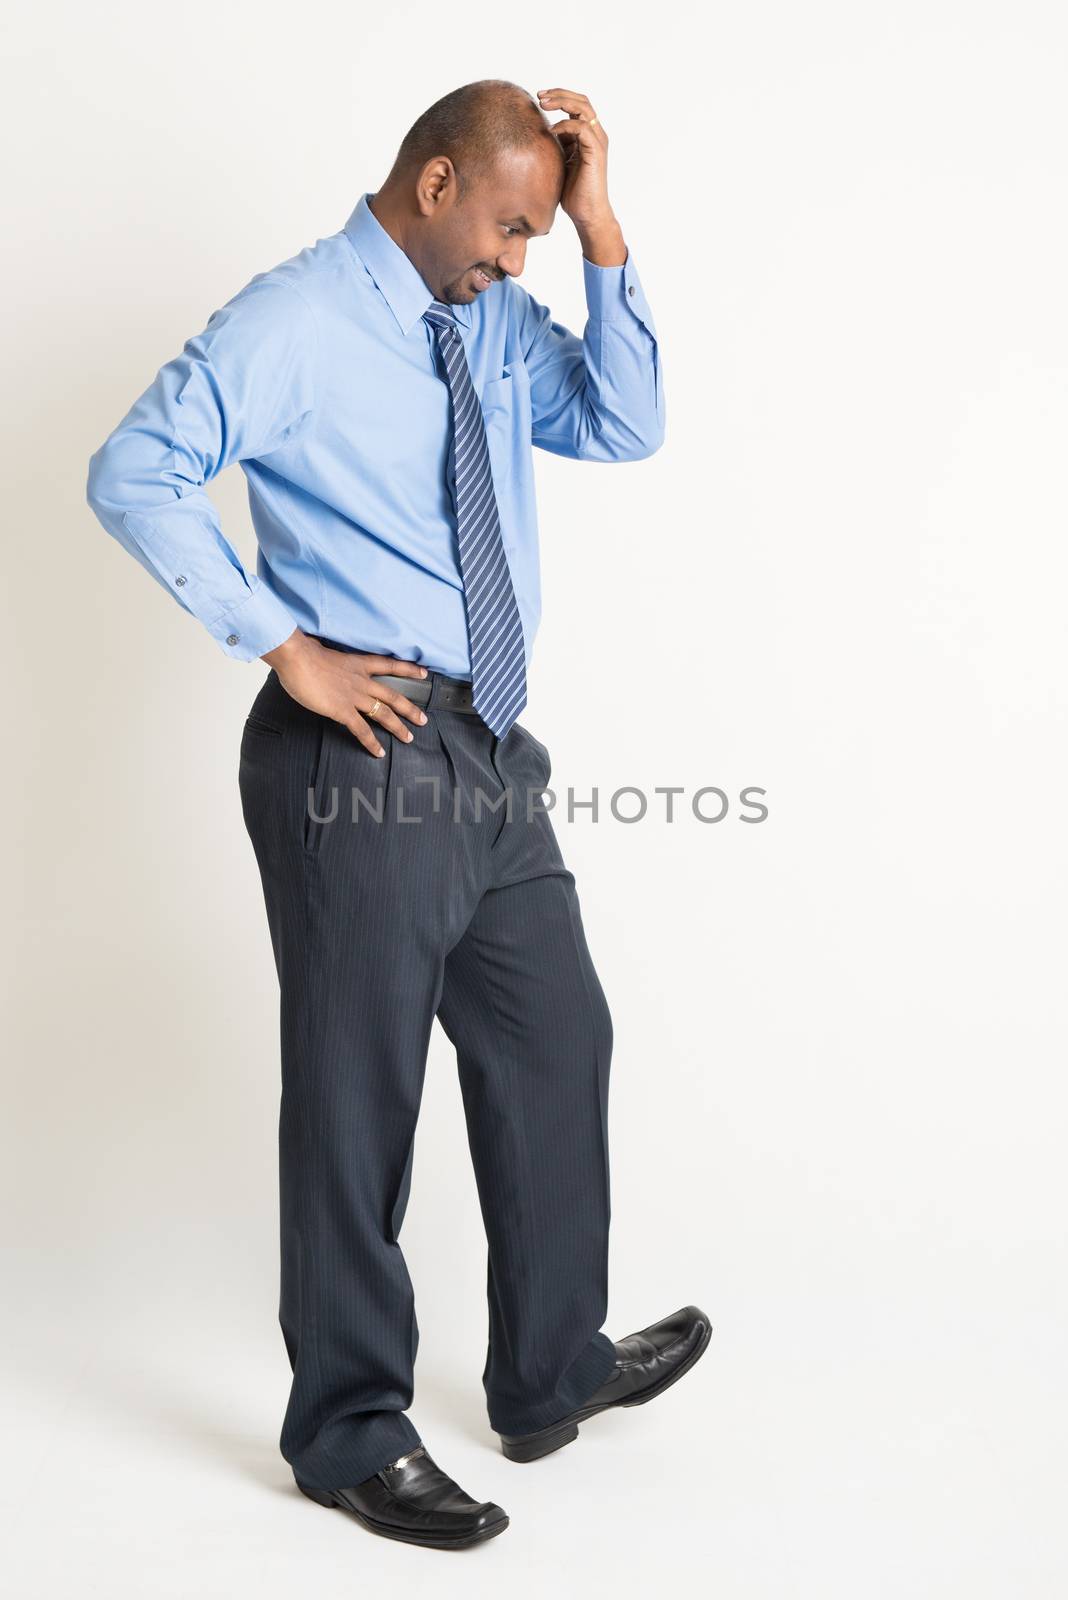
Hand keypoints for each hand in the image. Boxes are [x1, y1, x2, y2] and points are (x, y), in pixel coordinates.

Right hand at [262, 630, 428, 757]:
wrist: (296, 657)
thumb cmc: (303, 653)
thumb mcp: (323, 651)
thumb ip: (329, 659)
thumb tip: (322, 658)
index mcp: (357, 663)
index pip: (389, 665)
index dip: (408, 669)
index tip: (423, 673)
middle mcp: (361, 680)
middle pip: (392, 695)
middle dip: (410, 709)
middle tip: (422, 719)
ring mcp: (354, 696)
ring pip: (383, 713)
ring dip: (398, 727)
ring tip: (409, 738)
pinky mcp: (342, 710)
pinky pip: (362, 730)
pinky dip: (371, 742)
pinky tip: (378, 752)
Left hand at [536, 86, 619, 241]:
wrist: (587, 214)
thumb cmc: (572, 193)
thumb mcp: (559, 162)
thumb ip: (556, 145)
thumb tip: (537, 132)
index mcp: (588, 135)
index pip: (577, 105)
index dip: (559, 97)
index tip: (539, 98)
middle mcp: (596, 134)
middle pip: (581, 100)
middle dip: (559, 94)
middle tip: (539, 95)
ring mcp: (598, 142)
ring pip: (583, 108)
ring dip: (562, 102)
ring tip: (543, 104)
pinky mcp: (596, 152)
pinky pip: (581, 128)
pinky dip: (565, 125)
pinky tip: (550, 132)